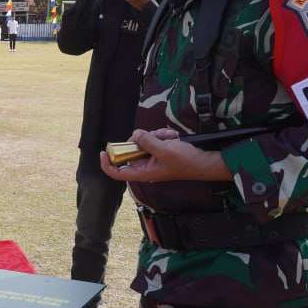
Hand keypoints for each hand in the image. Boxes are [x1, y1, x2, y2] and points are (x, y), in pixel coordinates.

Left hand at [99, 128, 231, 182]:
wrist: (203, 161)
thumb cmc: (186, 162)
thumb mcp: (164, 150)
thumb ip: (147, 142)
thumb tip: (135, 135)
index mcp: (143, 172)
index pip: (118, 172)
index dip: (107, 164)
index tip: (103, 152)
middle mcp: (145, 167)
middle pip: (131, 151)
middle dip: (142, 140)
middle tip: (155, 136)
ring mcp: (152, 159)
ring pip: (143, 142)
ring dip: (156, 136)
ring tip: (169, 137)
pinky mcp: (159, 152)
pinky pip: (153, 140)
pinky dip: (162, 136)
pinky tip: (172, 136)